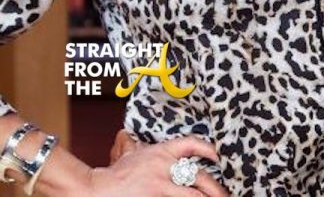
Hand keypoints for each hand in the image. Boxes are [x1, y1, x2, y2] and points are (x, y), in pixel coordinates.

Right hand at [88, 135, 227, 195]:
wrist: (95, 190)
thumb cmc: (113, 176)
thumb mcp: (128, 155)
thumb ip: (134, 147)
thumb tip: (126, 136)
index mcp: (161, 152)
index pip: (192, 144)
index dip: (209, 149)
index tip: (219, 156)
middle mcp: (165, 167)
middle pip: (199, 176)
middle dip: (215, 187)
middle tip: (226, 194)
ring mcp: (161, 185)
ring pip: (193, 194)